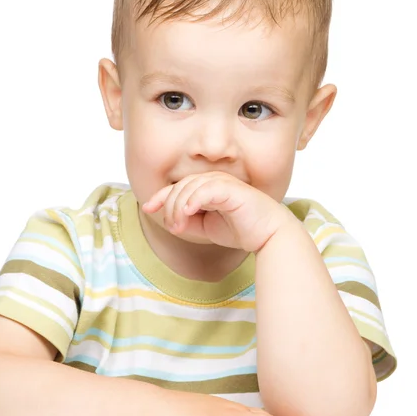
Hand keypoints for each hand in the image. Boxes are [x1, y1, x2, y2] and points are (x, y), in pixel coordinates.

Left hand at [142, 172, 292, 252]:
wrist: (268, 234)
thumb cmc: (241, 228)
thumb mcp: (206, 227)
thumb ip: (188, 221)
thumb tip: (170, 219)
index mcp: (207, 187)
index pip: (177, 187)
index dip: (160, 197)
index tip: (148, 208)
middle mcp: (213, 181)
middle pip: (180, 187)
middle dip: (169, 208)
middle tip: (174, 228)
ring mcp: (222, 183)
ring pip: (189, 188)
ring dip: (178, 207)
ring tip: (179, 226)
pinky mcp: (231, 189)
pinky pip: (206, 190)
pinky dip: (194, 199)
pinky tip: (188, 211)